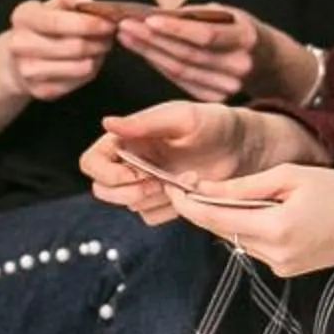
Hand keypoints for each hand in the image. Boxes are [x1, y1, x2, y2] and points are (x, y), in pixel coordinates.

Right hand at [5, 0, 117, 101]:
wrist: (22, 57)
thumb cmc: (47, 25)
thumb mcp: (57, 3)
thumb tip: (86, 2)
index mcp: (23, 17)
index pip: (57, 22)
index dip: (87, 24)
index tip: (109, 23)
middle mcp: (19, 44)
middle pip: (73, 47)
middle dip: (98, 41)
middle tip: (109, 36)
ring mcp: (27, 71)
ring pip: (79, 67)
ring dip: (97, 57)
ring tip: (99, 48)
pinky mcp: (40, 91)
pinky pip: (78, 82)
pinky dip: (89, 71)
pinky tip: (87, 61)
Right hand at [83, 101, 255, 224]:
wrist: (242, 146)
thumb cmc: (212, 123)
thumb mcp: (181, 116)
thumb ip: (144, 122)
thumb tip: (107, 123)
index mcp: (126, 139)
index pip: (91, 163)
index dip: (107, 173)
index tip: (137, 173)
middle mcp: (129, 162)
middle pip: (103, 190)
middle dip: (129, 192)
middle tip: (161, 182)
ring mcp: (145, 185)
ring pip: (129, 206)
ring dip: (154, 199)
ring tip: (184, 180)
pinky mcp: (163, 203)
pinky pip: (151, 217)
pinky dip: (168, 210)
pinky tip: (189, 192)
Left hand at [116, 5, 281, 102]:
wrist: (267, 60)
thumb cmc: (238, 29)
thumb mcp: (228, 14)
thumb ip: (197, 16)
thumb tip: (158, 15)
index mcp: (246, 38)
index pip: (206, 36)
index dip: (176, 29)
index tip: (148, 18)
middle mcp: (239, 66)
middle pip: (188, 54)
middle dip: (153, 39)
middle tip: (126, 25)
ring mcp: (228, 86)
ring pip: (180, 70)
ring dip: (149, 52)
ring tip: (126, 35)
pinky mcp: (215, 98)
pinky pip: (180, 81)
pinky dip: (159, 65)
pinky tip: (142, 51)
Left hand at [169, 164, 333, 278]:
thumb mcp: (290, 176)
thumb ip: (243, 187)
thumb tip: (202, 189)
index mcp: (275, 228)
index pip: (213, 218)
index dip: (186, 202)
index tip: (170, 185)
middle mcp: (273, 254)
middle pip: (220, 230)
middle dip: (202, 208)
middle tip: (188, 183)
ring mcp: (280, 266)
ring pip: (235, 238)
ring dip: (227, 217)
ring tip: (230, 193)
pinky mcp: (286, 270)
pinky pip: (254, 245)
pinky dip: (249, 227)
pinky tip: (262, 211)